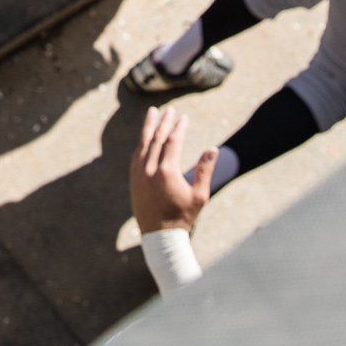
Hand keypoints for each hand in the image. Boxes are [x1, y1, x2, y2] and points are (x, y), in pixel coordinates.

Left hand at [130, 107, 214, 236]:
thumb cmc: (183, 217)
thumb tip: (213, 148)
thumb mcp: (199, 195)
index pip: (172, 141)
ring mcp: (139, 175)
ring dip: (148, 128)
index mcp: (167, 172)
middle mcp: (150, 170)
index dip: (178, 127)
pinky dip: (141, 144)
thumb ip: (205, 170)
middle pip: (156, 138)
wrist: (160, 237)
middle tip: (169, 109)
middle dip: (163, 122)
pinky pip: (136, 156)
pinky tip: (145, 138)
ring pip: (143, 145)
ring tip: (152, 113)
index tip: (183, 117)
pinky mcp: (133, 181)